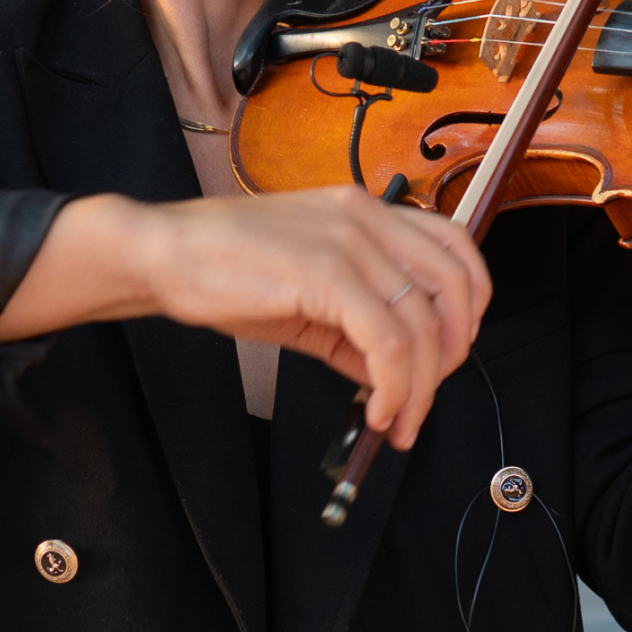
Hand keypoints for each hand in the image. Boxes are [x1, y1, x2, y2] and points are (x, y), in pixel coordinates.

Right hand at [0, 186, 490, 448]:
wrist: (162, 253)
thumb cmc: (226, 268)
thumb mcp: (308, 292)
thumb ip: (354, 326)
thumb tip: (389, 374)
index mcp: (368, 211)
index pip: (455, 249)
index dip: (469, 307)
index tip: (449, 354)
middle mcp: (368, 217)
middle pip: (455, 285)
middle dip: (453, 351)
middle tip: (428, 396)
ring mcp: (350, 242)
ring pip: (422, 322)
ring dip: (421, 386)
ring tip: (400, 420)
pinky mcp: (326, 274)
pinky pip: (386, 341)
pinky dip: (394, 386)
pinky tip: (379, 410)